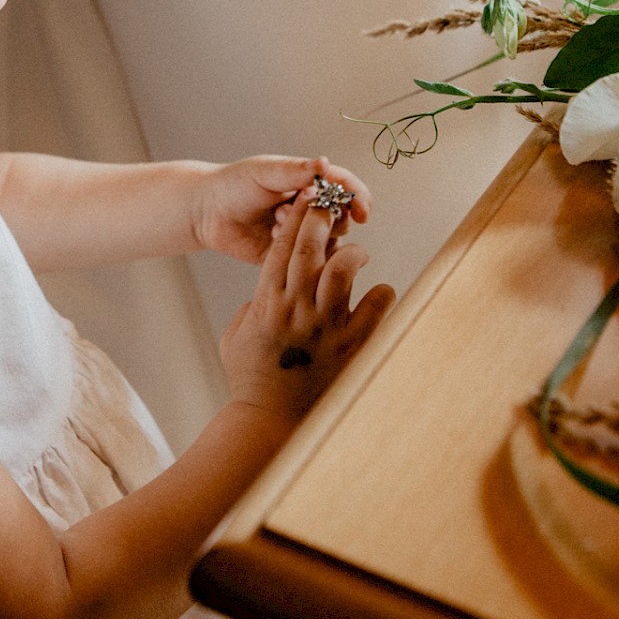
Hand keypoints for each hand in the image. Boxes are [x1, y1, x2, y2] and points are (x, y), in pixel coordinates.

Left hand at [191, 155, 371, 263]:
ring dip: (308, 232)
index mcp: (310, 182)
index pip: (347, 188)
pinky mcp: (290, 255)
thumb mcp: (264, 172)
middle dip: (326, 216)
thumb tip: (325, 162)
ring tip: (276, 221)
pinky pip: (309, 260)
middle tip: (290, 208)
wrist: (207, 212)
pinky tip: (273, 236)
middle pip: (343, 216)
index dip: (360, 199)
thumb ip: (295, 170)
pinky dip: (297, 249)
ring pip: (329, 240)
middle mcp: (311, 208)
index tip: (363, 211)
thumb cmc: (234, 184)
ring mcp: (302, 232)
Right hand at [219, 184, 392, 428]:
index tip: (305, 199)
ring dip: (353, 253)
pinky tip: (380, 294)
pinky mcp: (349, 348)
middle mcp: (294, 309)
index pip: (280, 249)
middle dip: (320, 220)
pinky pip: (374, 309)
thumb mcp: (237, 335)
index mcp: (265, 302)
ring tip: (357, 253)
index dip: (294, 220)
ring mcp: (323, 328)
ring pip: (343, 271)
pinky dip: (381, 294)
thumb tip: (266, 294)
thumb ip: (252, 308)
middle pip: (309, 251)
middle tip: (333, 204)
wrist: (268, 419)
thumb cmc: (251, 379)